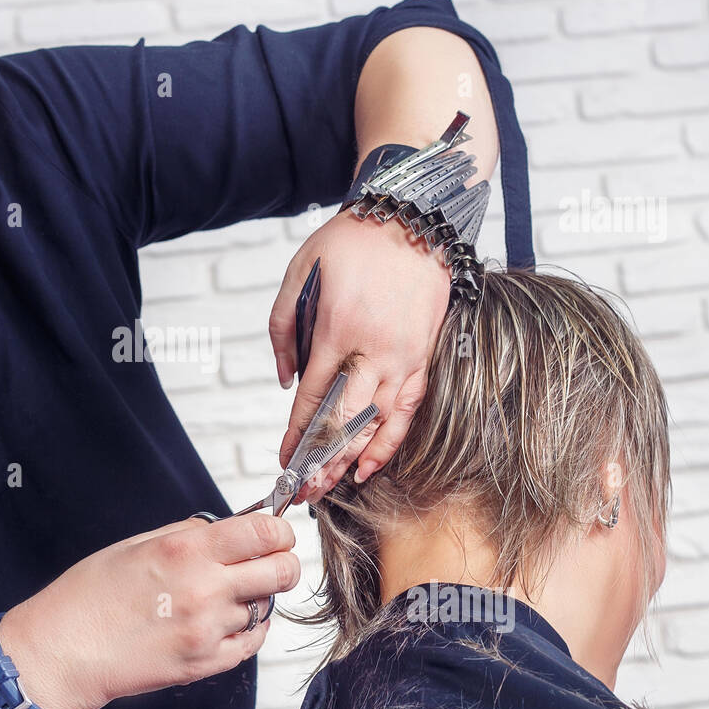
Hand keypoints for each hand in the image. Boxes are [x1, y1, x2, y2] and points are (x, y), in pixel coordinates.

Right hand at [0, 514, 298, 708]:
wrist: (62, 652)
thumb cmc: (87, 597)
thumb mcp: (135, 545)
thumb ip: (187, 533)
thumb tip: (225, 528)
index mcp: (185, 551)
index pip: (263, 533)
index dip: (279, 531)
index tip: (277, 534)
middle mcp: (204, 589)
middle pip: (281, 571)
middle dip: (282, 563)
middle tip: (271, 562)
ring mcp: (208, 631)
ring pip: (265, 607)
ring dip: (255, 598)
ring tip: (226, 595)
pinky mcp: (205, 664)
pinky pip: (252, 642)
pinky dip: (248, 629)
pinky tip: (225, 620)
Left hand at [269, 208, 450, 500]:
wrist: (412, 219)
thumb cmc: (351, 243)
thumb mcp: (298, 272)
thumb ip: (284, 329)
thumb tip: (287, 380)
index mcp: (337, 329)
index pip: (313, 398)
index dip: (296, 434)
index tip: (283, 460)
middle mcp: (374, 350)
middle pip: (345, 421)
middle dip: (320, 461)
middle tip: (302, 489)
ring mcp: (404, 357)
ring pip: (377, 423)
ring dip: (351, 460)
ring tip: (329, 488)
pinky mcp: (425, 357)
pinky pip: (407, 410)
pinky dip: (390, 442)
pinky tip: (370, 466)